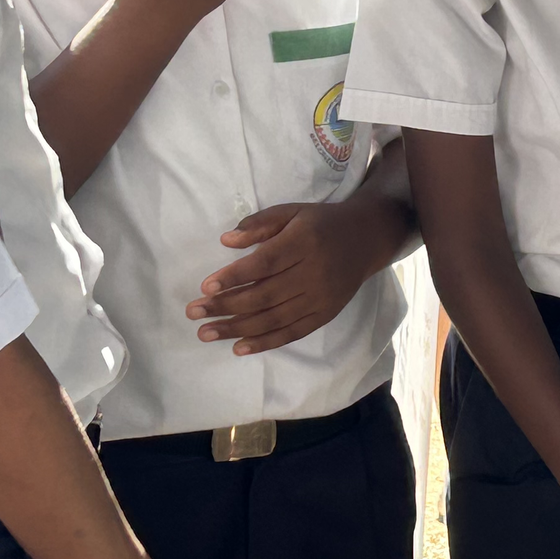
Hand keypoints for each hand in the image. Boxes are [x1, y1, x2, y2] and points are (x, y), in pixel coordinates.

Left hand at [190, 200, 389, 353]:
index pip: (264, 263)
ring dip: (237, 329)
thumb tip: (226, 241)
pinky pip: (292, 332)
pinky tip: (239, 347)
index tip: (205, 287)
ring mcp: (320, 298)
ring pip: (274, 318)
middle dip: (225, 307)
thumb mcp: (291, 212)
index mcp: (303, 242)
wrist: (366, 240)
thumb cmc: (320, 223)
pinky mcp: (325, 315)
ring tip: (206, 333)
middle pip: (264, 295)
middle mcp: (313, 273)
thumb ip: (259, 224)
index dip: (234, 277)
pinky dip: (265, 342)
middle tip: (194, 313)